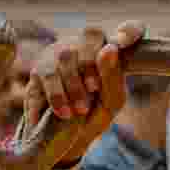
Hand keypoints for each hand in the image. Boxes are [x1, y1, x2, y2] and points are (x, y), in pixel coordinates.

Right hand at [24, 21, 143, 162]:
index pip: (129, 30)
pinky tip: (64, 113)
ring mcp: (60, 53)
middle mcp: (85, 45)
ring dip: (74, 85)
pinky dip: (57, 96)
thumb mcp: (111, 101)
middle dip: (92, 64)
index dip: (130, 30)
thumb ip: (113, 75)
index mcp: (111, 52)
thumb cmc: (94, 114)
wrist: (64, 139)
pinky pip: (48, 74)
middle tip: (94, 90)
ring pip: (66, 55)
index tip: (129, 40)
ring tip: (80, 109)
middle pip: (91, 34)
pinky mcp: (39, 70)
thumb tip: (108, 49)